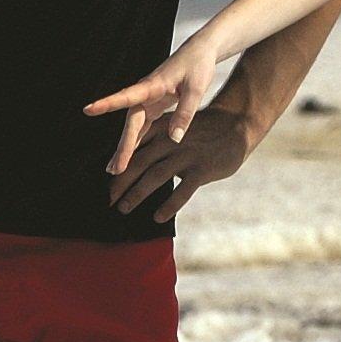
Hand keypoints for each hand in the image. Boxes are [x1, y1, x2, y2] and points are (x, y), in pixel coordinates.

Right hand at [83, 37, 225, 172]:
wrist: (200, 52)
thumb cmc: (198, 66)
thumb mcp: (196, 88)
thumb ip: (185, 113)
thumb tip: (174, 139)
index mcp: (152, 85)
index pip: (126, 96)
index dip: (107, 104)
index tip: (88, 110)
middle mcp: (145, 94)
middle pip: (130, 123)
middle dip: (122, 147)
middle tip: (114, 169)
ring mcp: (148, 101)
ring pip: (133, 127)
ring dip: (125, 148)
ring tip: (115, 170)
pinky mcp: (154, 106)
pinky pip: (142, 127)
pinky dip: (136, 141)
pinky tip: (130, 158)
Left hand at [107, 96, 259, 217]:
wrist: (236, 124)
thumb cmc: (201, 130)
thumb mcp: (175, 126)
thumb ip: (155, 140)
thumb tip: (132, 162)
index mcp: (161, 129)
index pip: (133, 147)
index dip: (117, 164)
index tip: (104, 181)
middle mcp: (170, 140)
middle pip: (138, 163)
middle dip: (120, 183)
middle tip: (108, 200)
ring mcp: (186, 155)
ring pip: (155, 177)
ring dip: (136, 194)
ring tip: (124, 208)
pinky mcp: (202, 169)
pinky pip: (182, 191)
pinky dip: (168, 206)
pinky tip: (157, 217)